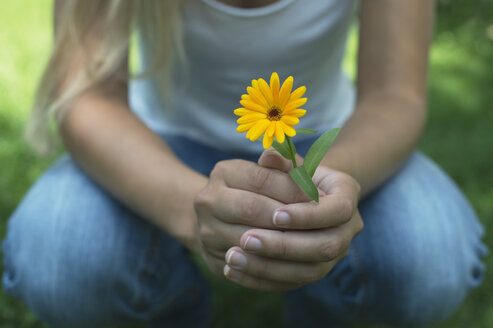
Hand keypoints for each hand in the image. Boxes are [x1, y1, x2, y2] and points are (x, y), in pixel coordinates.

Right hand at [193, 157, 311, 279]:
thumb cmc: (260, 188)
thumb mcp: (271, 171)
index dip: (293, 189)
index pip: (262, 178)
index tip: (320, 197)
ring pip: (248, 241)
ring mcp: (206, 232)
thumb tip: (291, 158)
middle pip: (252, 209)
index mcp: (223, 172)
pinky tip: (296, 264)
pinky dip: (271, 268)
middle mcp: (207, 200)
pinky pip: (245, 268)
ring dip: (283, 244)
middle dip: (288, 217)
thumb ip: (284, 163)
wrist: (222, 218)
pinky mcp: (212, 259)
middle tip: (319, 223)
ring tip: (312, 244)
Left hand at [222, 149, 363, 290]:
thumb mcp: (288, 163)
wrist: (302, 198)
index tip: (275, 215)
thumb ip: (280, 160)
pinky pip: (289, 284)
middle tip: (246, 239)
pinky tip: (231, 271)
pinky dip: (259, 279)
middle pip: (325, 247)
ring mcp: (333, 256)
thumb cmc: (294, 175)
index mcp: (347, 196)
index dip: (307, 215)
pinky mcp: (312, 272)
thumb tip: (268, 156)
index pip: (337, 211)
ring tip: (232, 257)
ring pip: (307, 272)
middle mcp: (348, 229)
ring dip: (268, 267)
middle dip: (284, 245)